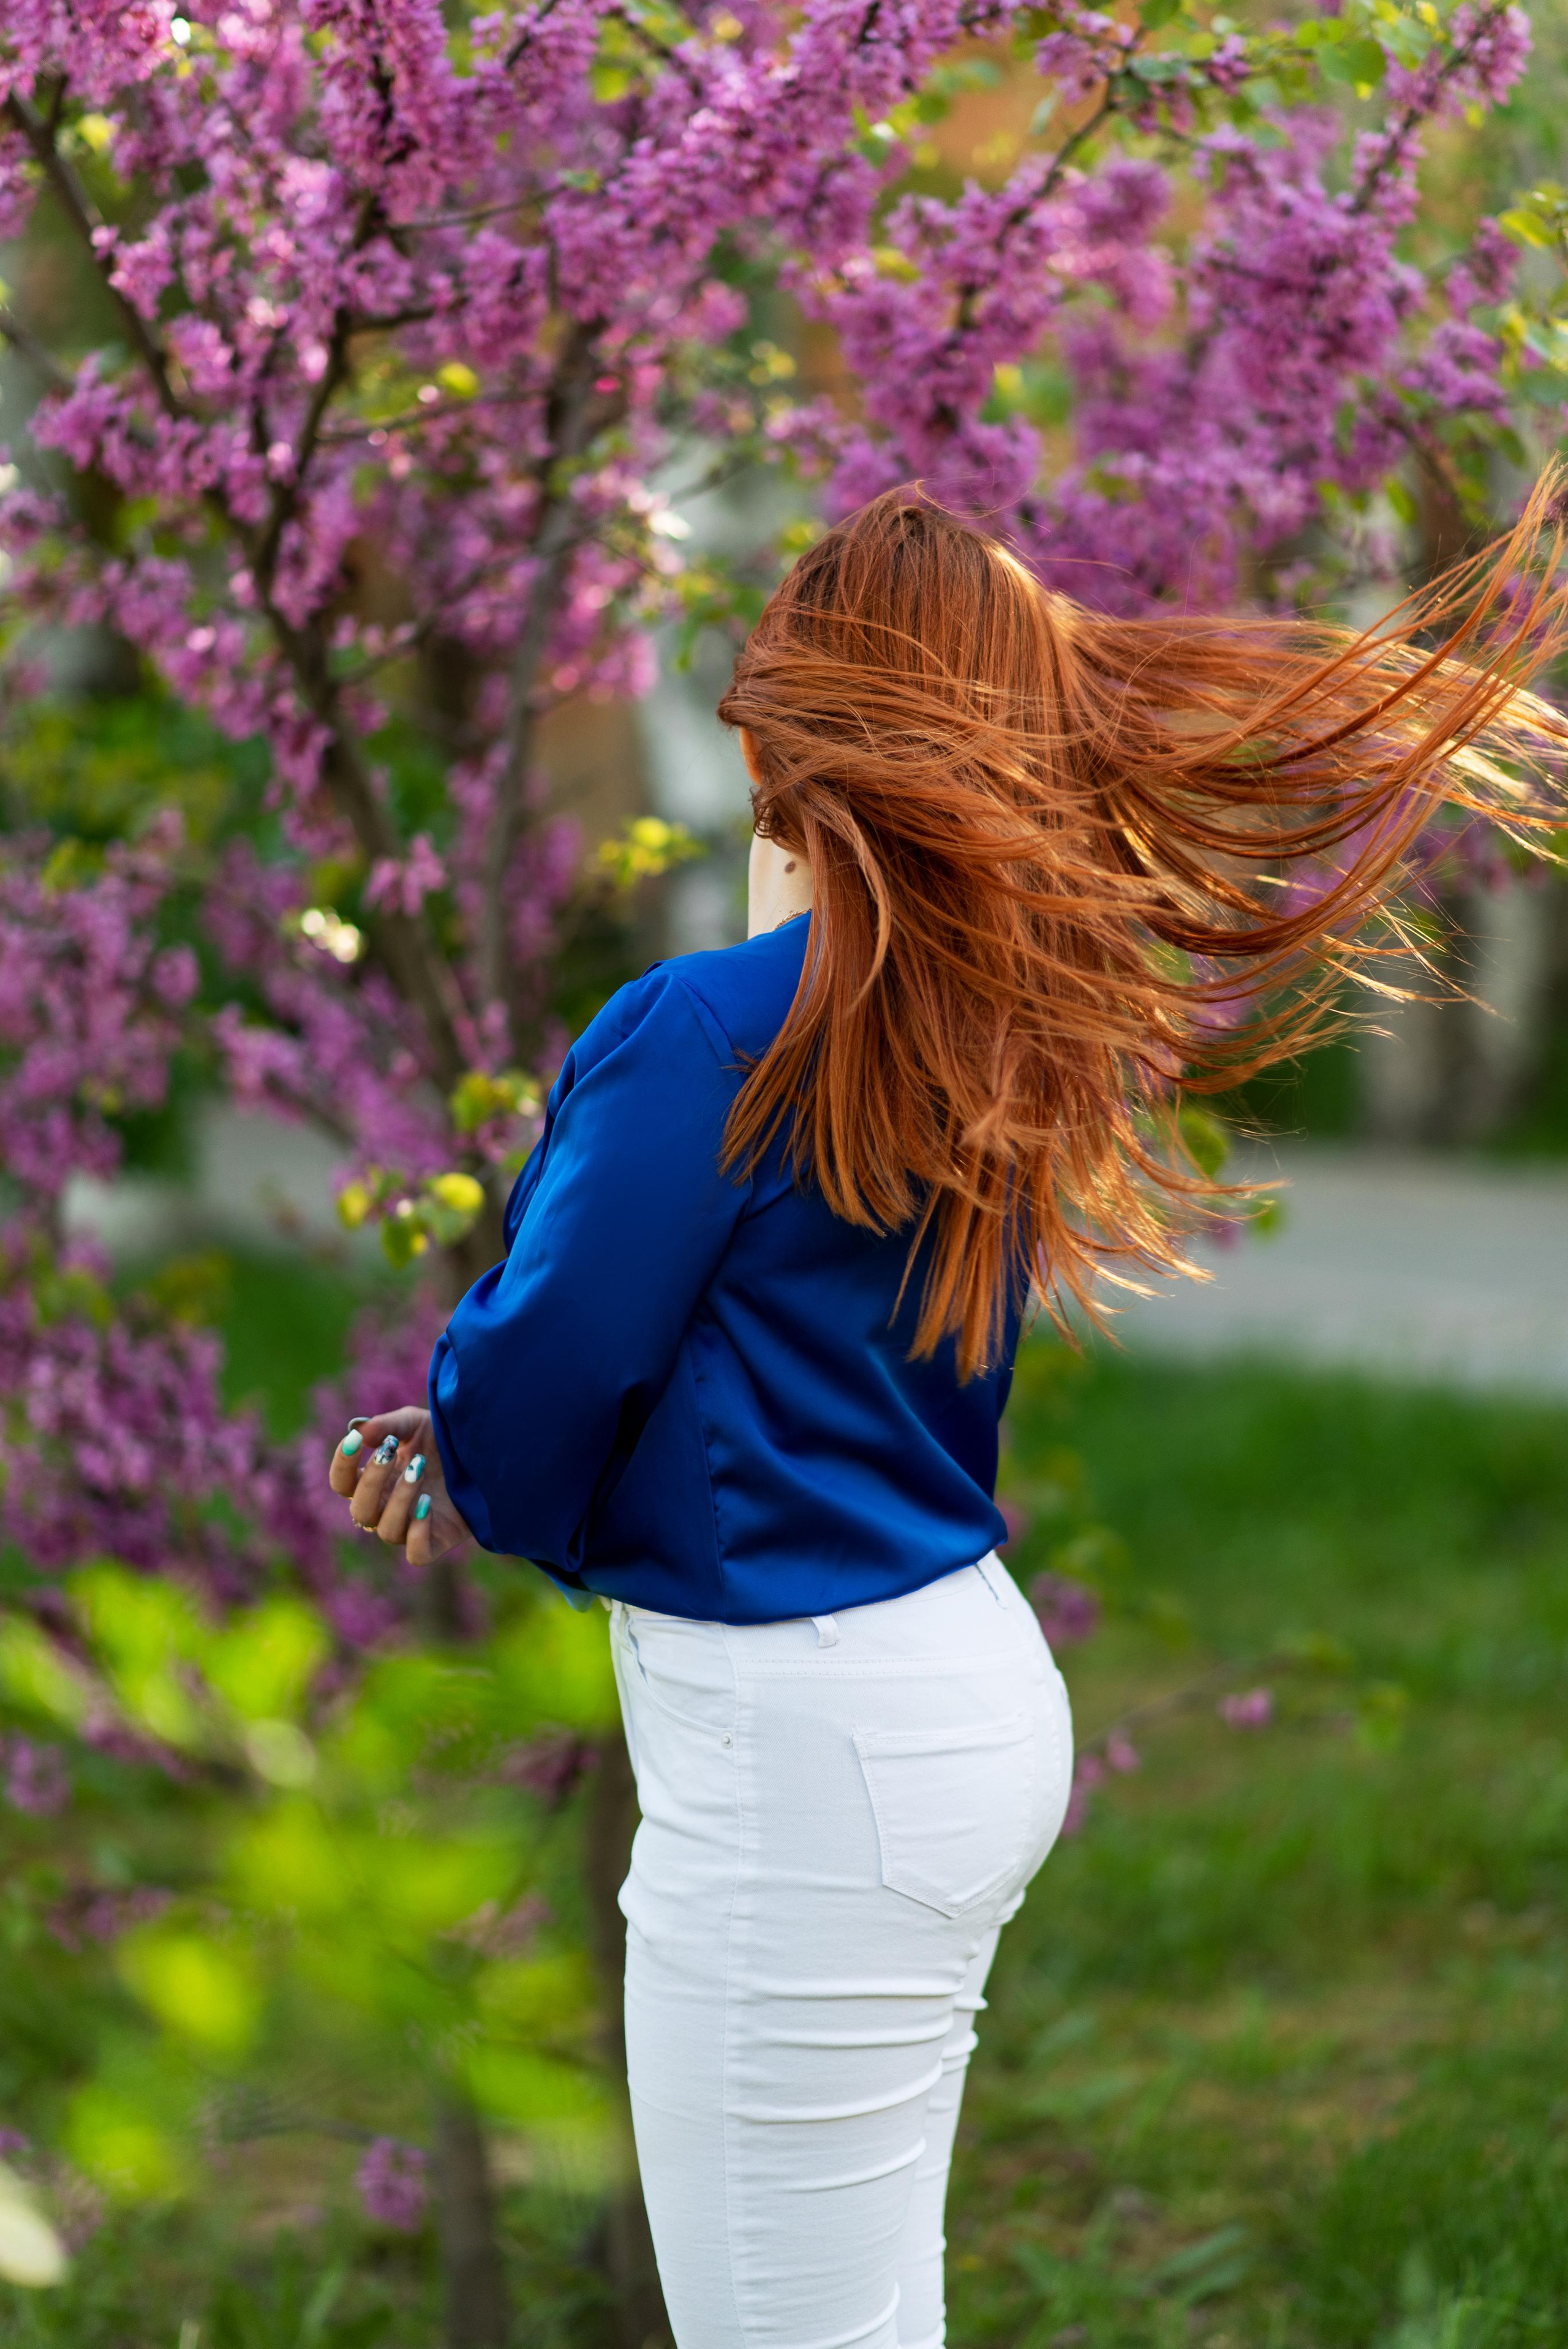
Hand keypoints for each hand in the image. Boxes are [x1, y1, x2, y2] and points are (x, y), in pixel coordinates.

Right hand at [328, 1407, 469, 1567]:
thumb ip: (387, 1425)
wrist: (486, 1453)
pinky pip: (417, 1554)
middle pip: (360, 1510)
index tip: (353, 1439)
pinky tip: (427, 1505)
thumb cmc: (442, 1440)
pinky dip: (417, 1534)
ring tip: (418, 1468)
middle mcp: (387, 1507)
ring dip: (399, 1499)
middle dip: (372, 1479)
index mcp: (376, 1481)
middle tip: (391, 1450)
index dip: (341, 1465)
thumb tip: (358, 1430)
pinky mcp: (438, 1540)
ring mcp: (411, 1526)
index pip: (342, 1483)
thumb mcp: (415, 1423)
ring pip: (387, 1531)